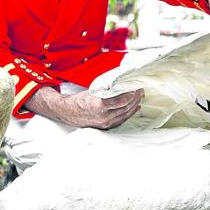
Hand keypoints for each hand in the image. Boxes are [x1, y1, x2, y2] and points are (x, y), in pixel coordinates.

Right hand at [27, 87, 143, 128]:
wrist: (68, 112)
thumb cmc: (80, 100)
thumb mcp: (93, 91)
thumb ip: (107, 90)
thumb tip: (121, 83)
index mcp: (100, 105)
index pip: (121, 100)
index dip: (131, 94)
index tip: (136, 88)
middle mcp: (104, 116)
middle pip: (125, 107)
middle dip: (135, 98)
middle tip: (140, 90)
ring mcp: (106, 122)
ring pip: (125, 114)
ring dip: (134, 105)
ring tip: (140, 97)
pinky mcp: (106, 126)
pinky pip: (121, 119)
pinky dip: (129, 113)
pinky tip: (134, 108)